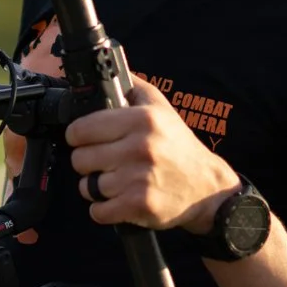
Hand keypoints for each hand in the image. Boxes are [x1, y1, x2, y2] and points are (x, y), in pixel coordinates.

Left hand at [63, 80, 239, 231]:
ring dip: (96, 188)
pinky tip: (118, 200)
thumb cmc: (179, 147)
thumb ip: (133, 88)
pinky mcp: (140, 204)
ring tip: (116, 182)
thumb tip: (107, 75)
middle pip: (80, 159)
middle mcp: (140, 147)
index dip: (78, 137)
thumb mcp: (161, 108)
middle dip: (88, 163)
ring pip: (87, 186)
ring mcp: (139, 178)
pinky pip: (98, 211)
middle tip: (105, 163)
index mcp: (141, 119)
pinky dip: (103, 210)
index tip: (85, 141)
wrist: (207, 187)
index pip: (81, 129)